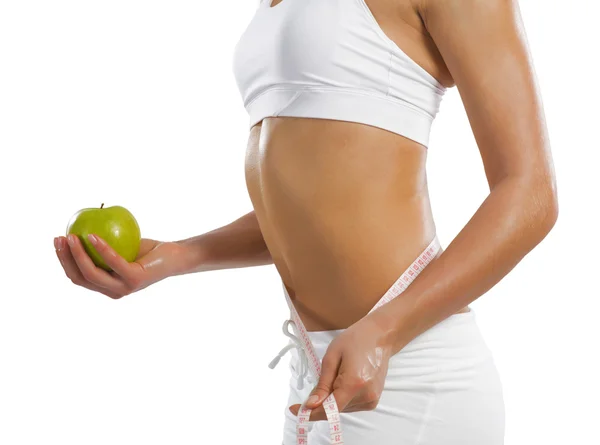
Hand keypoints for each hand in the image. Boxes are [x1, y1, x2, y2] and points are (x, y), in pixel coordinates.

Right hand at [54, 233, 185, 298]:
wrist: (175, 256)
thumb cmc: (148, 251)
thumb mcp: (121, 246)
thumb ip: (102, 243)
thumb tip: (78, 224)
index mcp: (106, 286)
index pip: (77, 276)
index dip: (63, 260)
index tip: (57, 241)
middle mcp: (112, 291)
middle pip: (79, 277)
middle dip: (65, 258)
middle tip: (60, 238)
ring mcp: (123, 288)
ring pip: (92, 273)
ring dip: (78, 254)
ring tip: (72, 235)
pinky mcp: (134, 279)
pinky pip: (113, 262)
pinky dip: (101, 249)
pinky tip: (93, 235)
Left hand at [289, 310, 397, 419]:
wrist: (380, 337)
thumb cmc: (354, 340)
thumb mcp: (332, 357)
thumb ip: (322, 384)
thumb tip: (311, 405)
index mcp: (354, 384)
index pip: (329, 410)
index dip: (310, 412)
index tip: (295, 409)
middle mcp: (365, 397)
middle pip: (334, 410)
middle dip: (320, 401)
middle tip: (318, 380)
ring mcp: (372, 400)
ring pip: (341, 409)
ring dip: (332, 398)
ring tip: (337, 374)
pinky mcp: (373, 401)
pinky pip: (350, 405)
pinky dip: (342, 397)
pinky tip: (344, 380)